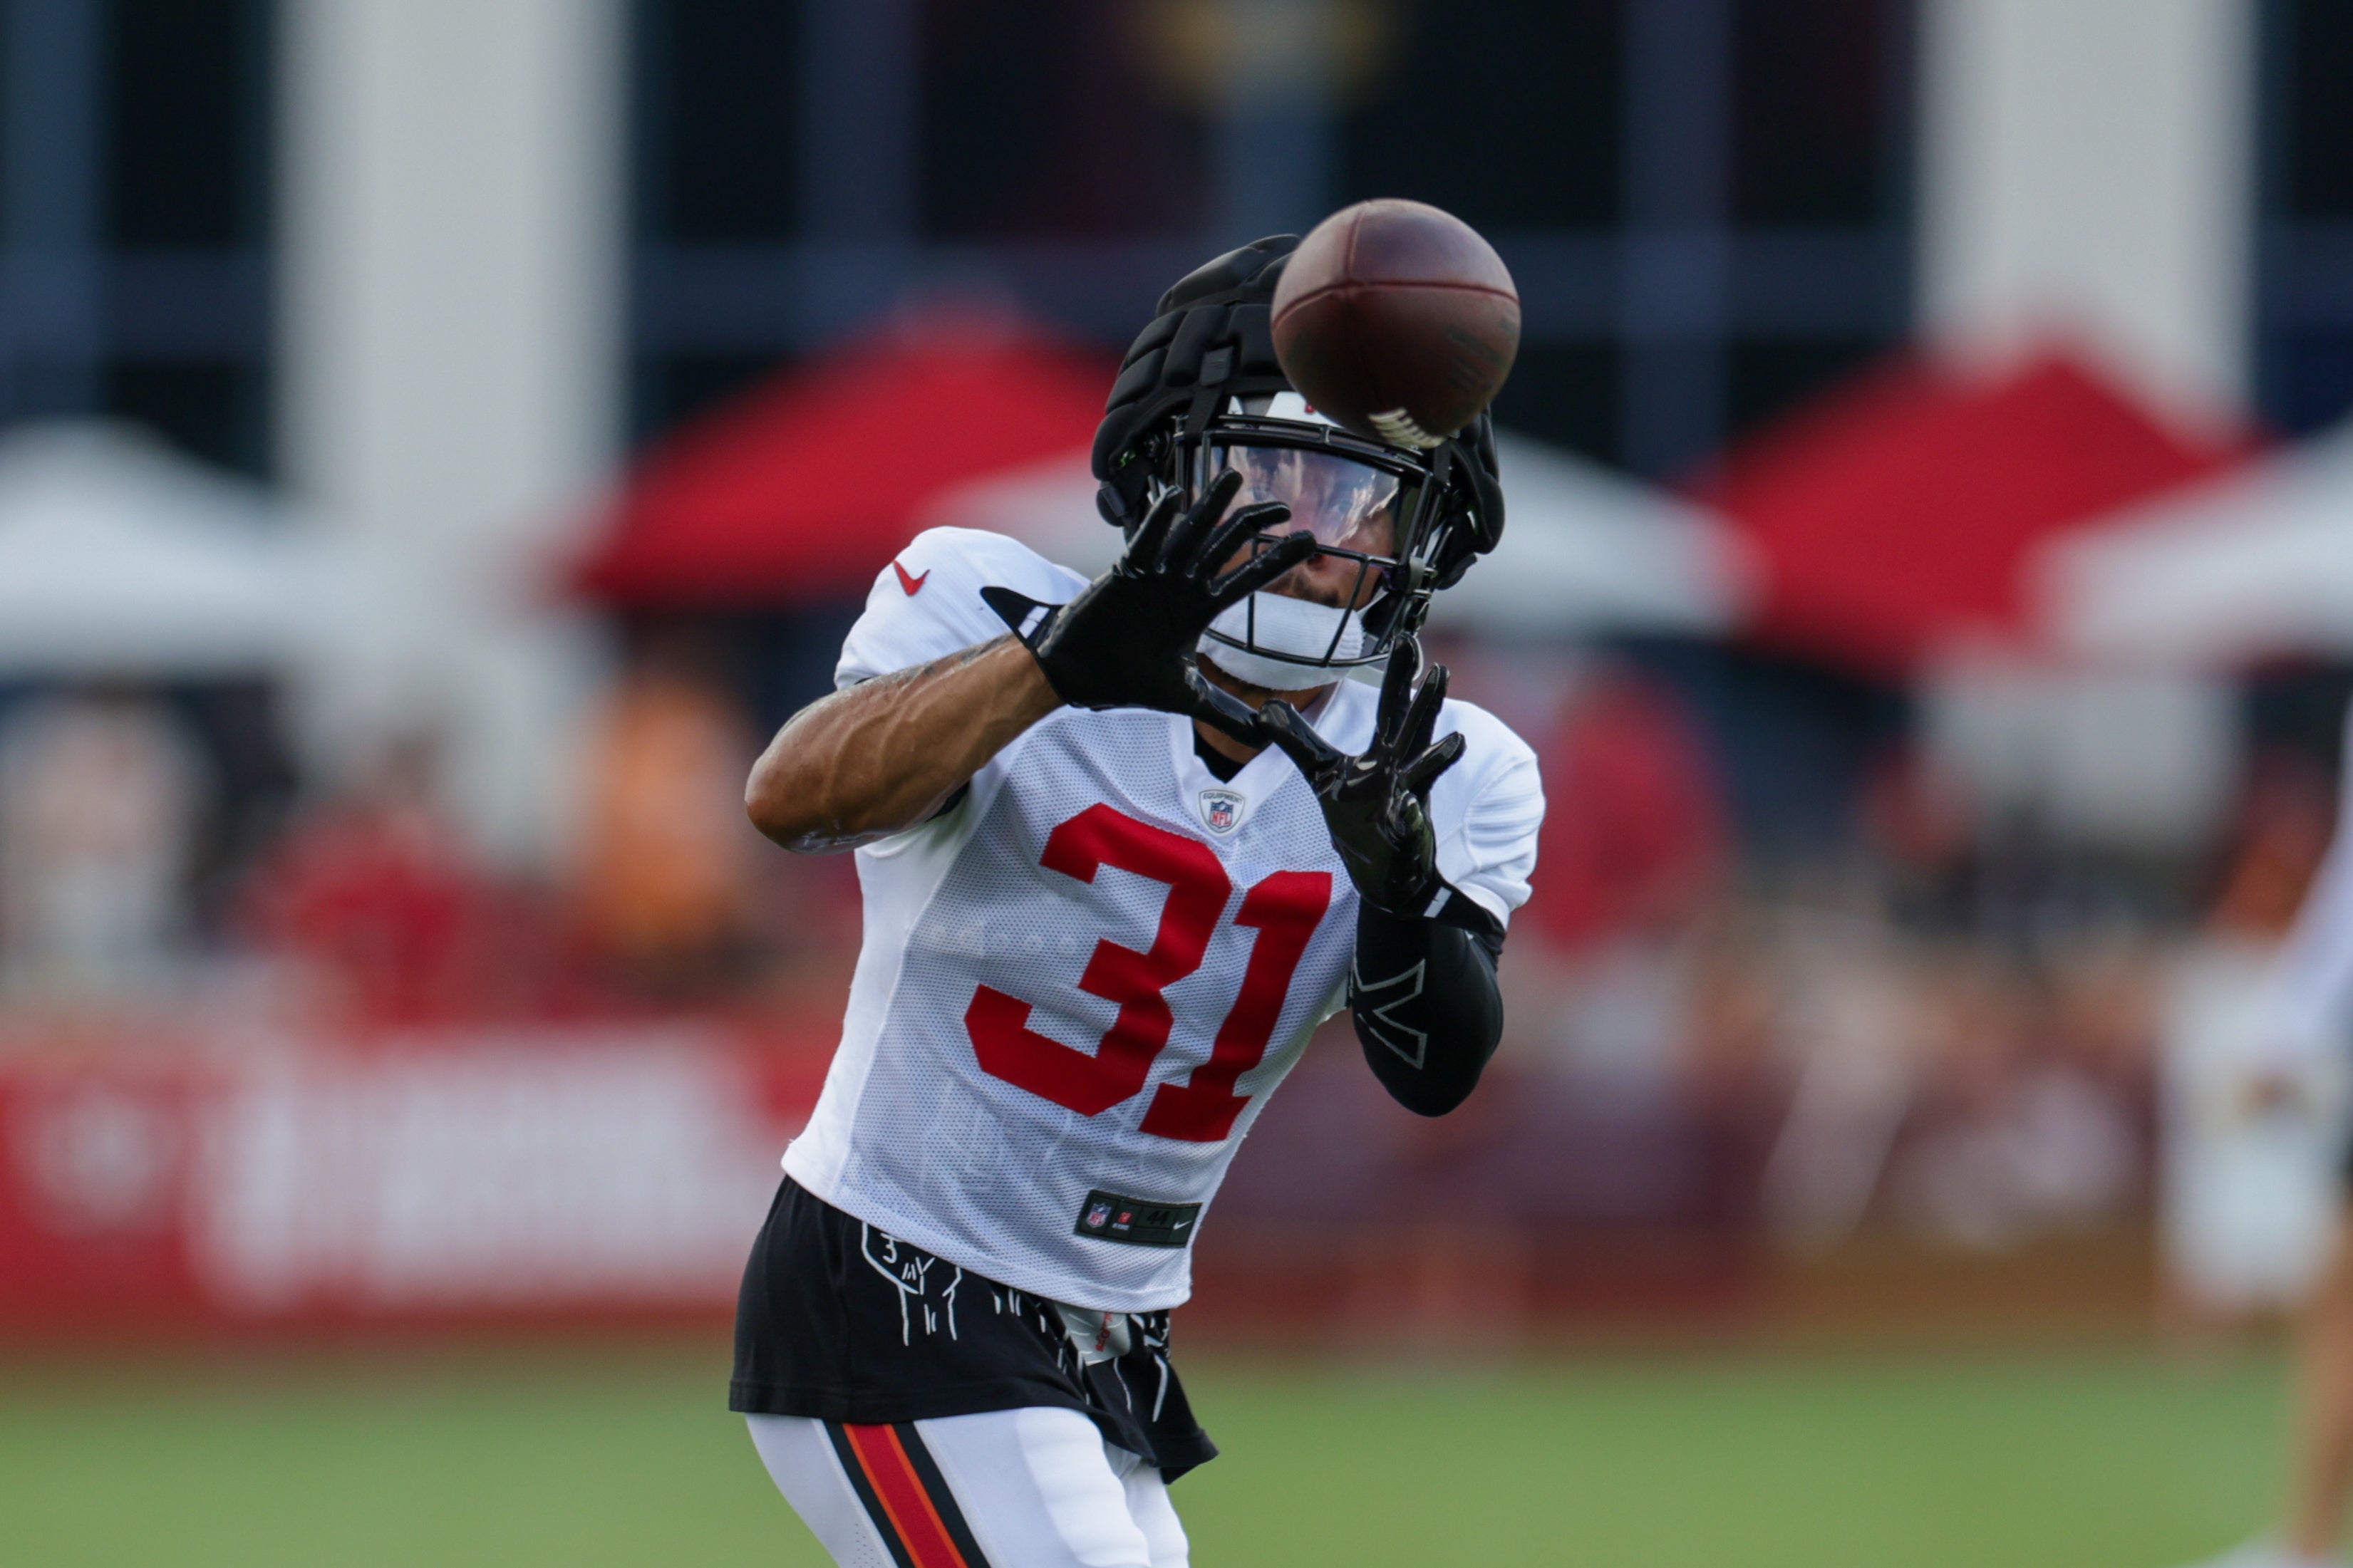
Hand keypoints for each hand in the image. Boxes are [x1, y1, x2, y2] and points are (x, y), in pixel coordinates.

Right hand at [986, 470, 1315, 738]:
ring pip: (1188, 535)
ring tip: (1232, 479)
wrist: (1079, 677)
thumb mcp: (1187, 698)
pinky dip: (1158, 522)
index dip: (1275, 560)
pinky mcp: (1124, 574)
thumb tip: (1266, 734)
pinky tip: (1175, 498)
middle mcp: (1181, 587)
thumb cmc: (1127, 679)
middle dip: (1251, 524)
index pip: (1245, 580)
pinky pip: (1144, 544)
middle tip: (1282, 505)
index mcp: (1197, 609)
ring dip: (1210, 507)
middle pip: (1223, 546)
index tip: (1309, 542)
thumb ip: (1226, 713)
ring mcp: (1154, 577)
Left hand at [1259, 634, 1464, 915]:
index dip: (1398, 674)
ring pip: (1423, 774)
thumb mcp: (1321, 773)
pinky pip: (1409, 824)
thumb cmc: (1356, 817)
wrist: (1381, 871)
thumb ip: (1299, 740)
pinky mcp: (1403, 835)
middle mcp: (1400, 771)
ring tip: (1457, 740)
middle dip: (1425, 701)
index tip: (1407, 638)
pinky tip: (1411, 808)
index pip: (1391, 708)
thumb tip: (1267, 708)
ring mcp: (1406, 802)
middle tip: (1440, 669)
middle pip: (1413, 729)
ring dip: (1437, 757)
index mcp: (1384, 753)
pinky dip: (1411, 816)